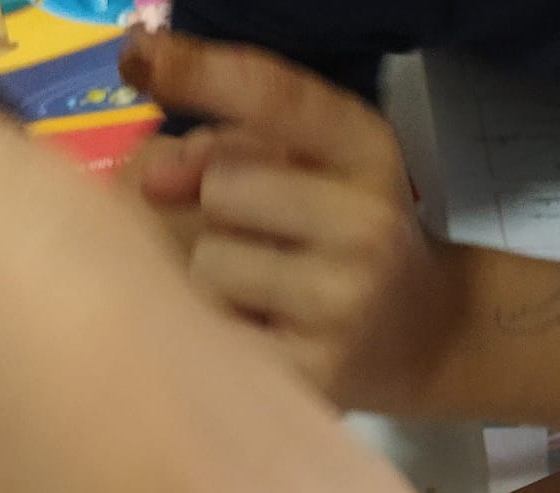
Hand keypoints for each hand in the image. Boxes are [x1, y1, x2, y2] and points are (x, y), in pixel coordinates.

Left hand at [121, 32, 463, 414]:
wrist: (423, 337)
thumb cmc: (345, 242)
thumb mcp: (315, 171)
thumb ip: (231, 148)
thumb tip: (150, 177)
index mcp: (365, 149)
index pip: (274, 94)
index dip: (198, 70)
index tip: (136, 56)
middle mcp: (364, 220)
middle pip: (222, 186)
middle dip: (221, 210)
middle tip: (264, 240)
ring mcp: (342, 300)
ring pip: (211, 262)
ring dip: (217, 278)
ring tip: (264, 295)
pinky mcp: (313, 369)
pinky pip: (217, 332)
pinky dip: (222, 332)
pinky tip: (262, 333)